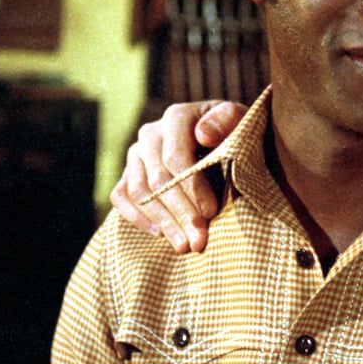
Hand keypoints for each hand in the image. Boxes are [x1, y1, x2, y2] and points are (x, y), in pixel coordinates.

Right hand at [110, 100, 246, 252]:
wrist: (224, 138)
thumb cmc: (235, 132)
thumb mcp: (241, 121)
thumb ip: (227, 121)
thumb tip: (202, 134)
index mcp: (177, 117)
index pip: (176, 158)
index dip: (193, 188)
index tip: (211, 212)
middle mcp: (151, 133)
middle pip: (158, 179)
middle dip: (180, 213)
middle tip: (198, 241)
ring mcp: (136, 154)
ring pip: (140, 191)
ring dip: (162, 221)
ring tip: (183, 246)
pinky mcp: (129, 172)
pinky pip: (121, 196)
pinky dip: (137, 217)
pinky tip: (160, 234)